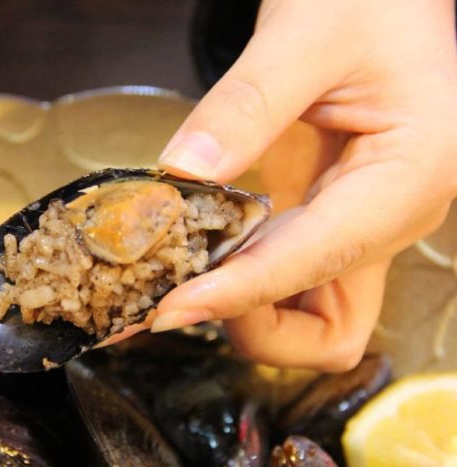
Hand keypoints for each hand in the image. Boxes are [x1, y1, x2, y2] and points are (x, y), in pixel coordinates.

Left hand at [116, 0, 456, 370]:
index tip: (169, 308)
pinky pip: (287, 277)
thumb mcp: (305, 35)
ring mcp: (359, 225)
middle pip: (329, 330)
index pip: (316, 259)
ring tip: (175, 278)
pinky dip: (240, 282)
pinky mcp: (326, 218)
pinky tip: (193, 258)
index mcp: (407, 177)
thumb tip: (180, 174)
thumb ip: (245, 107)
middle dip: (251, 324)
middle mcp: (390, 219)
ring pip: (311, 319)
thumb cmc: (368, 1)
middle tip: (175, 292)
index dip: (239, 293)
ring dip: (245, 313)